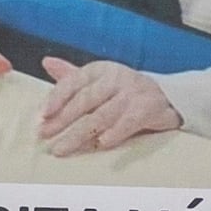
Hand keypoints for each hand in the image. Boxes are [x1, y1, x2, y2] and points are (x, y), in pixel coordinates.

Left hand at [35, 58, 185, 155]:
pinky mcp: (147, 109)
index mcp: (101, 69)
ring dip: (79, 134)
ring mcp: (132, 93)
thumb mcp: (100, 79)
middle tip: (46, 135)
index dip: (57, 97)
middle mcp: (116, 78)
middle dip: (62, 120)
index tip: (43, 114)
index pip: (74, 81)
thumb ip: (73, 75)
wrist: (167, 96)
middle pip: (85, 101)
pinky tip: (101, 144)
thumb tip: (47, 62)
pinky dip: (114, 134)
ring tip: (62, 147)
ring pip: (101, 116)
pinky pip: (127, 123)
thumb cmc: (125, 91)